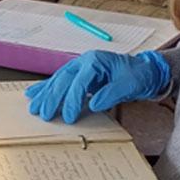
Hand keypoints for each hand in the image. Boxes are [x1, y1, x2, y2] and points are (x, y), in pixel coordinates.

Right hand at [25, 50, 169, 123]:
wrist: (145, 70)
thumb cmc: (138, 75)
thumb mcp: (130, 84)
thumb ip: (111, 93)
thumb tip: (94, 104)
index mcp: (94, 61)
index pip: (79, 82)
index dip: (72, 100)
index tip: (69, 117)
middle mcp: (83, 62)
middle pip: (63, 80)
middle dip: (52, 98)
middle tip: (44, 114)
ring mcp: (79, 67)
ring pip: (57, 80)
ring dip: (45, 94)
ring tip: (34, 106)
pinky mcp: (78, 74)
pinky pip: (59, 81)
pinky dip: (46, 88)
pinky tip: (34, 94)